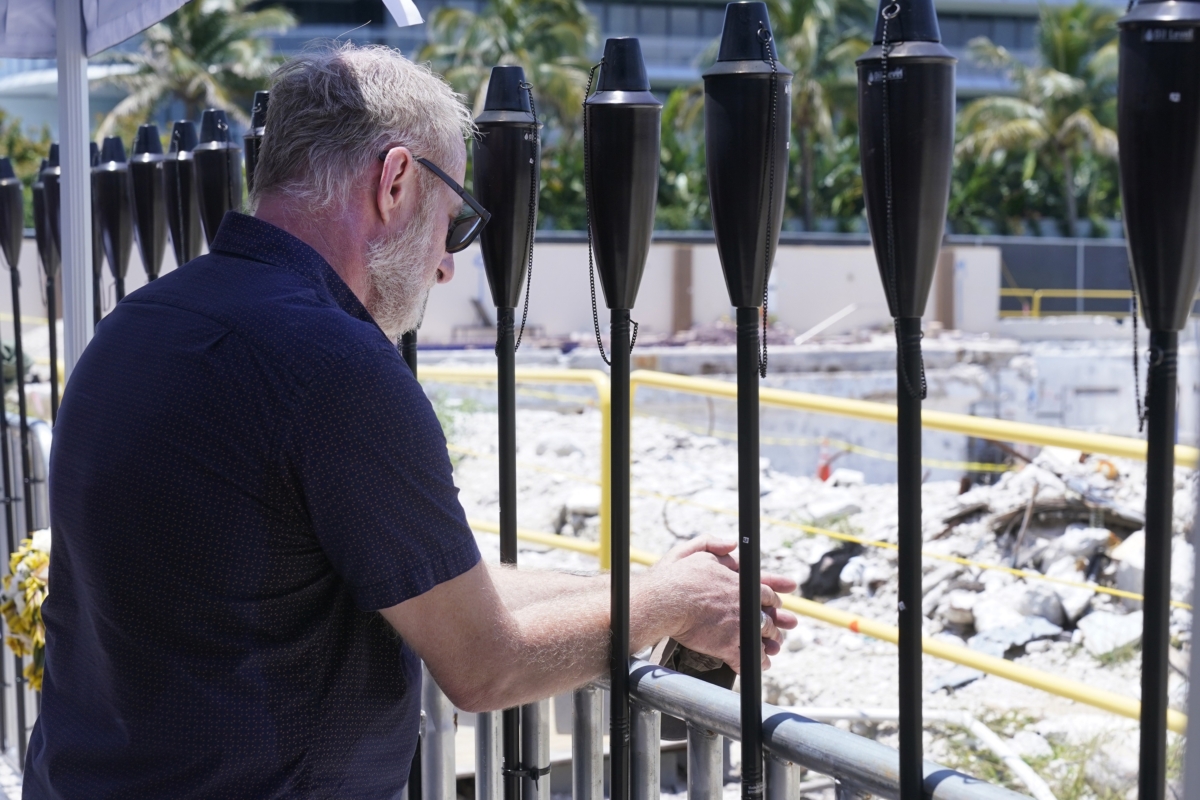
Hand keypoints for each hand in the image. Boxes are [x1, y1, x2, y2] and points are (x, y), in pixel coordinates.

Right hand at [645, 536, 798, 671]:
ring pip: (761, 637)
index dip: (774, 597)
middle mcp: (744, 605)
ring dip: (769, 643)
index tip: (778, 603)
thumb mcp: (693, 551)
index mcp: (740, 583)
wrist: (664, 603)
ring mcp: (738, 627)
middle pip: (768, 616)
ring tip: (773, 648)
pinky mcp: (728, 646)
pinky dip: (756, 662)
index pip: (765, 591)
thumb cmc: (675, 577)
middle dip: (777, 622)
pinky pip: (748, 658)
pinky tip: (760, 664)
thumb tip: (732, 544)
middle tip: (784, 627)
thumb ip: (713, 544)